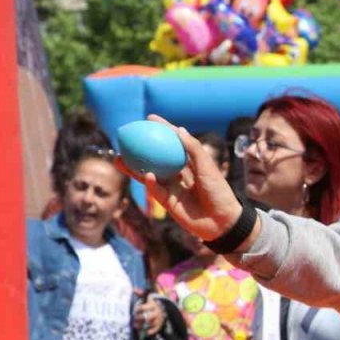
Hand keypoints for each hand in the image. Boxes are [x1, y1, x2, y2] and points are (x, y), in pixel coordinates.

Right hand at [115, 116, 252, 248]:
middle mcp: (178, 173)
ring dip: (132, 167)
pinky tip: (146, 175)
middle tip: (125, 138)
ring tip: (118, 158)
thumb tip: (178, 129)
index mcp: (189, 163)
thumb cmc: (218, 191)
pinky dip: (150, 183)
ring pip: (148, 174)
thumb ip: (193, 149)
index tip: (149, 119)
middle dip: (139, 148)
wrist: (222, 221)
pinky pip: (155, 190)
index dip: (162, 130)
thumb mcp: (208, 167)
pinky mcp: (167, 202)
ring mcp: (171, 187)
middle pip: (155, 158)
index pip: (173, 142)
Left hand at [133, 293, 164, 336]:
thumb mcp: (146, 298)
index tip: (134, 311)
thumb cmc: (151, 305)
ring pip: (150, 323)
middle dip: (139, 319)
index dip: (137, 310)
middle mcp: (157, 312)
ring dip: (143, 325)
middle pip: (147, 317)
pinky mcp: (159, 325)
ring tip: (136, 326)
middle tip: (134, 319)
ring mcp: (159, 319)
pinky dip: (150, 331)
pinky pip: (155, 329)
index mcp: (153, 304)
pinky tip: (146, 332)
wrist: (162, 311)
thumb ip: (141, 294)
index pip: (143, 308)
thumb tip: (134, 289)